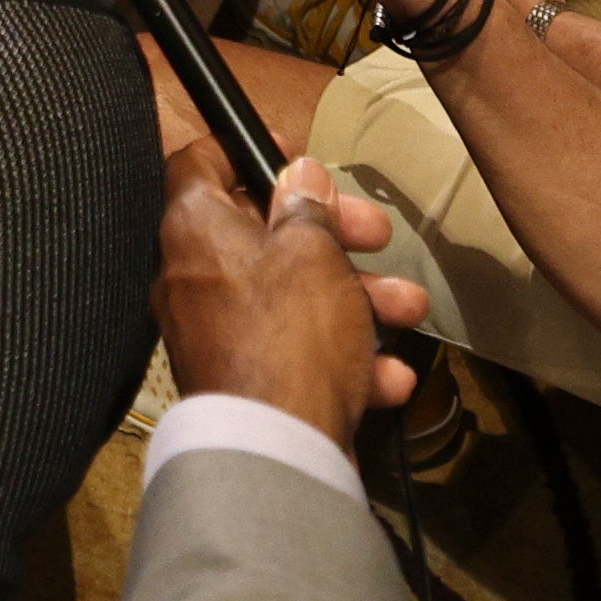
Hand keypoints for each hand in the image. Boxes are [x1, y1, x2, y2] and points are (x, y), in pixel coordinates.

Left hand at [151, 148, 427, 432]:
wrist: (277, 451)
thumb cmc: (290, 336)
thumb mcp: (314, 251)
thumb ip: (309, 207)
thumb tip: (300, 176)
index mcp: (194, 230)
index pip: (200, 165)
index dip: (244, 149)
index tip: (293, 154)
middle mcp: (193, 278)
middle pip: (265, 234)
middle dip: (334, 234)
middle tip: (377, 234)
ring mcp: (217, 335)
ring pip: (292, 296)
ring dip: (355, 298)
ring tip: (406, 307)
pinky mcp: (244, 381)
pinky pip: (295, 353)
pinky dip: (342, 358)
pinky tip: (388, 374)